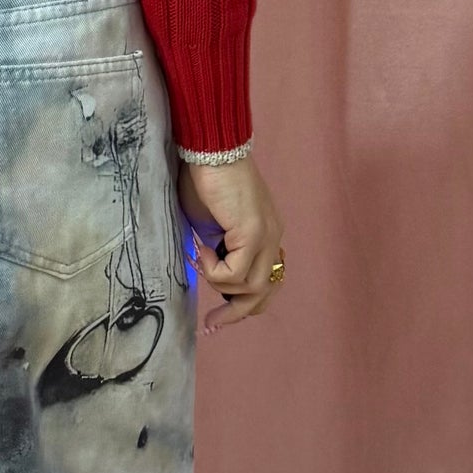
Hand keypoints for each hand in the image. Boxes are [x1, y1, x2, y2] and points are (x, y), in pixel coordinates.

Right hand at [178, 153, 285, 331]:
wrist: (209, 149)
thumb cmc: (203, 179)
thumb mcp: (208, 225)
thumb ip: (215, 248)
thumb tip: (208, 271)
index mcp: (266, 235)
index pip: (266, 281)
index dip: (245, 303)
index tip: (218, 316)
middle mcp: (273, 238)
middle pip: (264, 293)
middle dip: (236, 313)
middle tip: (211, 323)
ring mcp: (266, 235)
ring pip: (250, 287)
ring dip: (218, 282)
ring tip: (200, 257)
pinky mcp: (253, 233)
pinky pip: (235, 273)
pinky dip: (214, 270)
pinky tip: (201, 249)